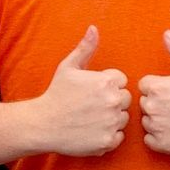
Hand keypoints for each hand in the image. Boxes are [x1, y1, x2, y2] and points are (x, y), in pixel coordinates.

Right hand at [30, 29, 129, 157]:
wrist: (43, 124)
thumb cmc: (56, 94)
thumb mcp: (68, 67)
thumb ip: (85, 48)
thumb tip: (94, 28)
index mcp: (107, 81)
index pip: (122, 81)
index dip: (108, 85)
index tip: (93, 91)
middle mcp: (113, 101)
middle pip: (125, 100)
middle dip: (112, 101)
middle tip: (92, 106)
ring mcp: (111, 122)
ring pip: (123, 118)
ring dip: (112, 119)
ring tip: (91, 118)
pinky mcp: (107, 141)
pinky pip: (119, 137)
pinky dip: (108, 135)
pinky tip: (92, 130)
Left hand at [139, 32, 169, 157]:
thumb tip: (166, 33)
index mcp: (158, 87)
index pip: (144, 84)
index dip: (158, 87)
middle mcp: (152, 107)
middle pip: (144, 103)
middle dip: (156, 103)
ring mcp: (156, 127)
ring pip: (146, 121)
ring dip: (157, 120)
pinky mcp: (161, 145)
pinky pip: (149, 140)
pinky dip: (158, 138)